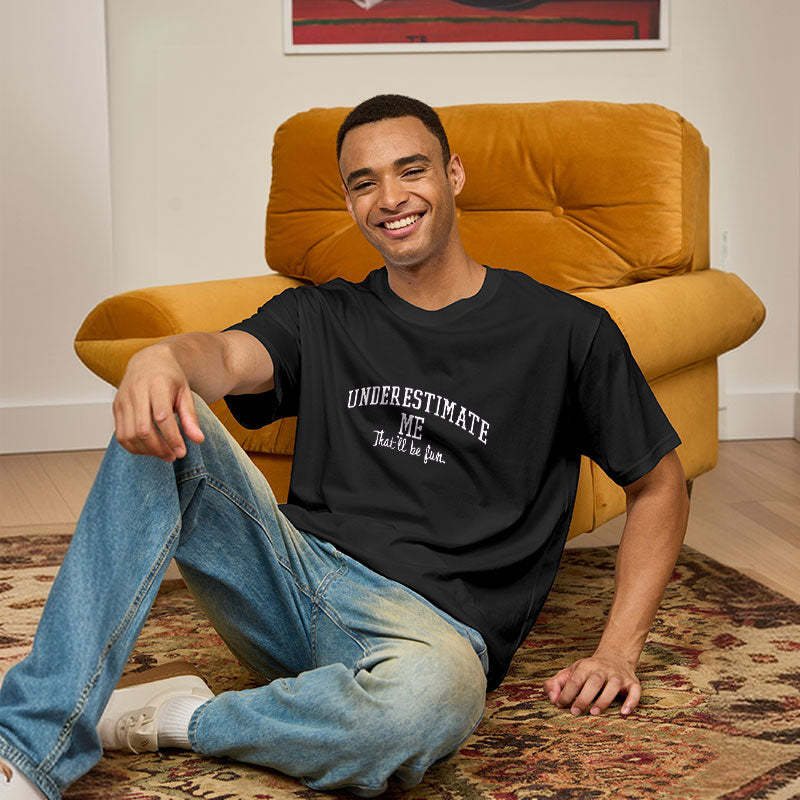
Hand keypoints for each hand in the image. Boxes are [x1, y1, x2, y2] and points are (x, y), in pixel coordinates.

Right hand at [113, 344, 204, 461]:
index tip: (182, 452)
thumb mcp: (185, 393)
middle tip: (173, 456)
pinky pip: (121, 435)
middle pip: (143, 429)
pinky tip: (149, 449)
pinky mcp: (115, 408)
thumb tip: (198, 440)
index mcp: (157, 385)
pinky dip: (134, 447)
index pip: (162, 417)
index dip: (172, 438)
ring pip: (129, 435)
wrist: (148, 362)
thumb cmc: (169, 378)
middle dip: (159, 448)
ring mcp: (123, 400)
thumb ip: (190, 417)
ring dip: (147, 451)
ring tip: (163, 453)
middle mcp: (136, 392)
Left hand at [542, 650, 640, 716]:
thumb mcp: (571, 672)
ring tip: (594, 712)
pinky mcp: (633, 683)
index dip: (566, 692)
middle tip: (575, 712)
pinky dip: (631, 702)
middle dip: (583, 697)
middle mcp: (603, 670)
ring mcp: (618, 676)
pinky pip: (635, 692)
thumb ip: (556, 683)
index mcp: (586, 667)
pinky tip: (624, 713)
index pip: (575, 679)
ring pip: (613, 686)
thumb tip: (551, 698)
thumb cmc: (588, 670)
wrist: (615, 656)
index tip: (560, 704)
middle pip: (593, 682)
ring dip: (604, 700)